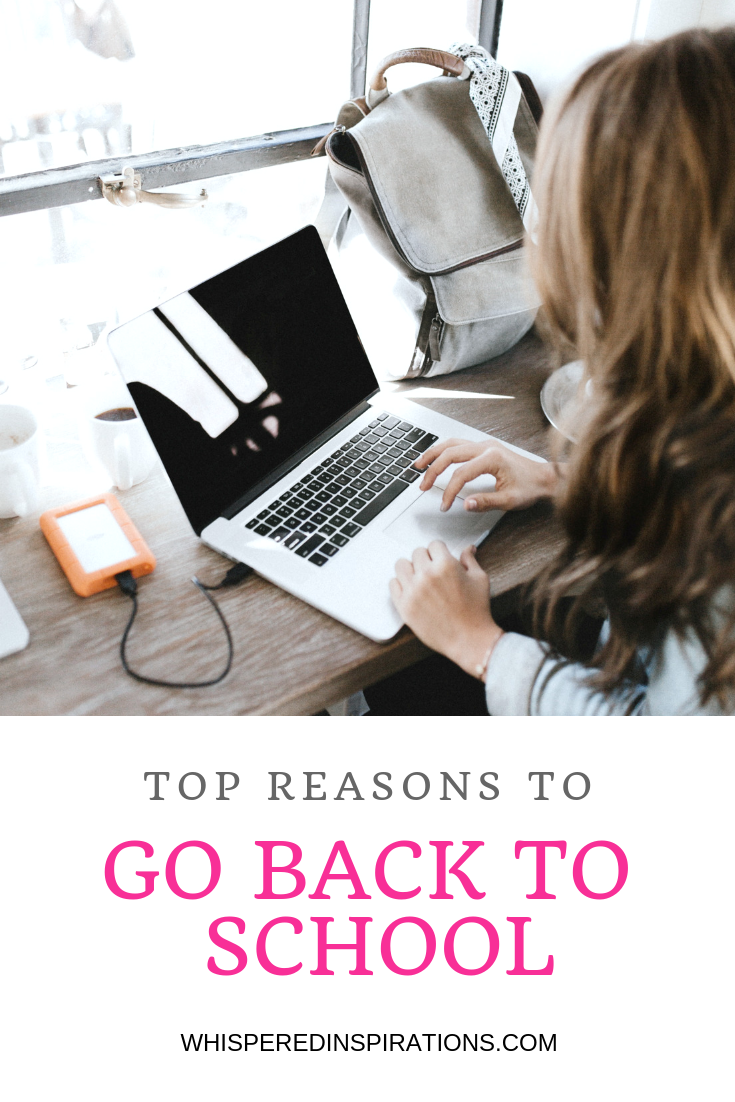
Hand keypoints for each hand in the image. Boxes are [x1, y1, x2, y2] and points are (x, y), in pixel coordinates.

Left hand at [389, 541, 502, 678]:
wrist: (469, 639)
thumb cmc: (476, 611)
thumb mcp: (479, 579)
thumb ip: (470, 560)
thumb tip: (468, 548)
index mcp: (445, 565)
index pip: (434, 544)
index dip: (439, 552)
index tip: (441, 559)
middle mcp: (426, 575)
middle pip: (417, 553)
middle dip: (426, 559)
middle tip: (433, 570)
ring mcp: (412, 590)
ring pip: (401, 565)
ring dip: (410, 569)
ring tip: (419, 578)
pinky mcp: (404, 606)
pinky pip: (393, 584)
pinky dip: (400, 584)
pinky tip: (411, 589)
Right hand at [415, 437, 558, 512]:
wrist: (545, 477)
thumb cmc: (531, 487)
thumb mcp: (510, 500)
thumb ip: (486, 502)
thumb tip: (466, 504)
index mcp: (492, 458)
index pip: (461, 474)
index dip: (449, 491)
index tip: (444, 505)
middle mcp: (486, 447)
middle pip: (450, 453)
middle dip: (433, 470)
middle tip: (423, 486)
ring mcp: (485, 444)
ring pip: (451, 444)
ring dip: (433, 454)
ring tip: (419, 465)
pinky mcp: (485, 447)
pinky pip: (458, 444)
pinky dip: (444, 451)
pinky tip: (436, 458)